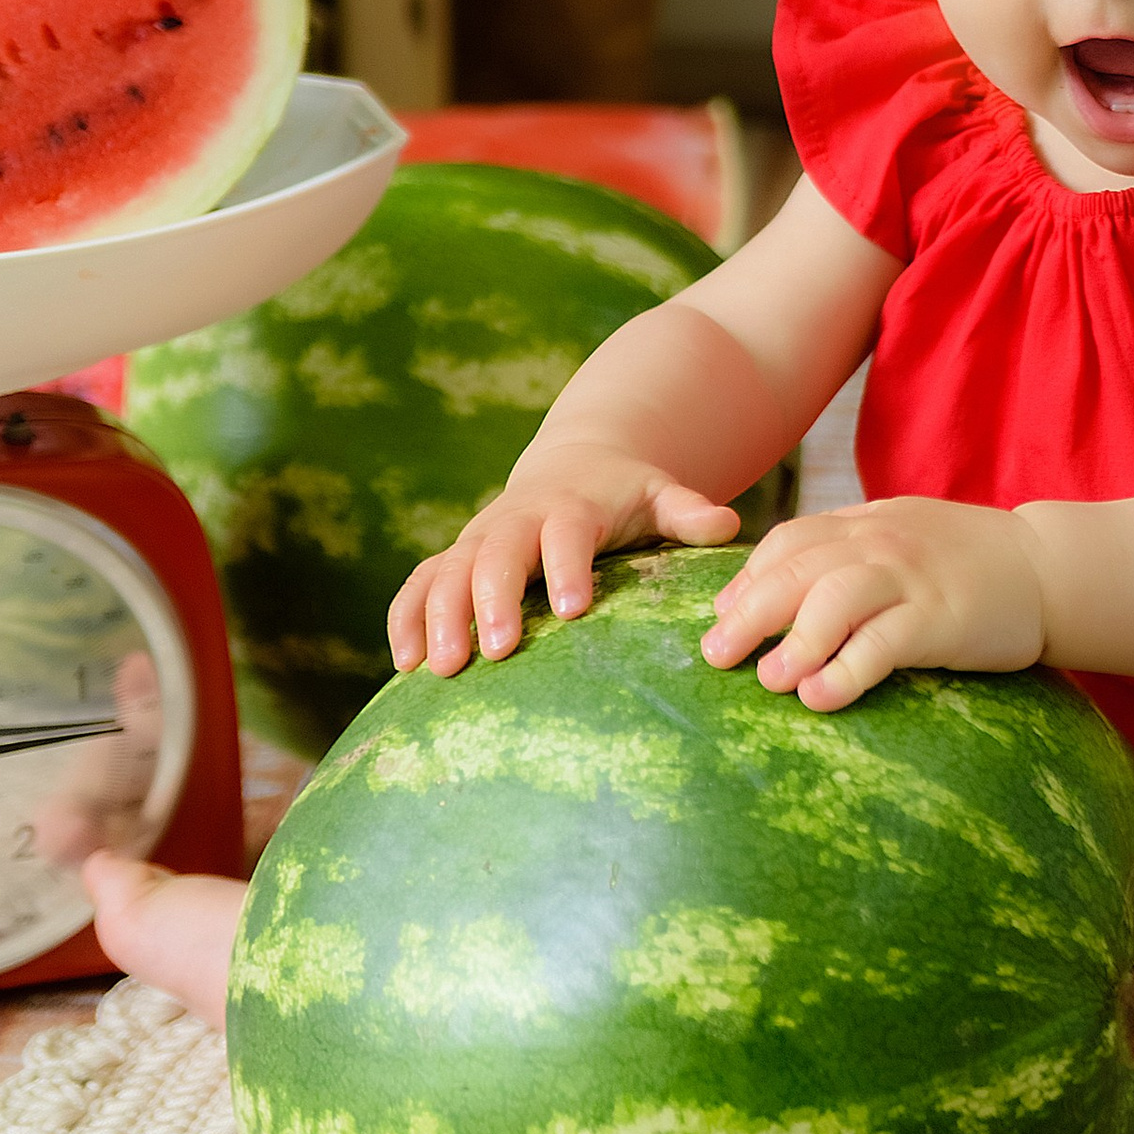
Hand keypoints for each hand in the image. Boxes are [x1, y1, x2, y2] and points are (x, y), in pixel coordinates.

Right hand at [386, 449, 739, 675]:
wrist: (574, 463)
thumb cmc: (624, 494)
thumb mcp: (660, 494)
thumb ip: (688, 512)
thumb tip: (728, 526)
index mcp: (570, 508)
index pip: (567, 534)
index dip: (568, 567)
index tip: (574, 609)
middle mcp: (516, 521)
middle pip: (496, 554)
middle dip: (491, 601)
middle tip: (496, 651)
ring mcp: (478, 539)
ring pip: (447, 572)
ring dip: (438, 616)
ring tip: (441, 669)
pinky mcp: (453, 558)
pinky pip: (418, 585)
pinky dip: (406, 619)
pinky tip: (406, 666)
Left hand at [702, 498, 1046, 708]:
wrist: (1048, 566)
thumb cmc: (969, 561)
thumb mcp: (904, 537)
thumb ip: (851, 554)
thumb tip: (782, 595)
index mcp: (867, 523)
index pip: (789, 541)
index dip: (748, 579)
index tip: (721, 617)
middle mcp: (882, 543)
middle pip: (796, 570)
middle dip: (748, 614)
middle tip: (715, 656)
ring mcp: (912, 578)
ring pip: (833, 599)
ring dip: (793, 641)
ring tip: (768, 681)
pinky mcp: (941, 618)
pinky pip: (882, 643)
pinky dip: (845, 671)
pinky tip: (821, 698)